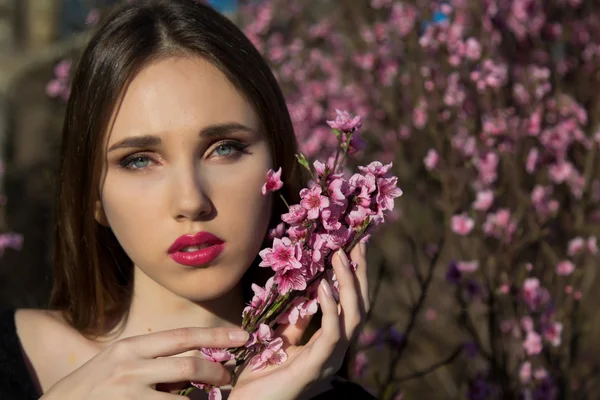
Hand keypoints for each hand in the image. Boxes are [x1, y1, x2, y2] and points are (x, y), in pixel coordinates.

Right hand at [41, 327, 249, 399]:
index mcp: (131, 347)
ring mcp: (128, 393)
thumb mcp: (119, 361)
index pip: (182, 336)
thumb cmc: (92, 386)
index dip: (215, 334)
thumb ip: (152, 358)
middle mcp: (130, 366)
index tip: (242, 336)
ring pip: (182, 397)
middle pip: (189, 364)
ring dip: (203, 399)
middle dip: (216, 371)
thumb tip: (193, 361)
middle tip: (228, 377)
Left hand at [229, 243, 368, 399]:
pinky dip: (331, 308)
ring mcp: (330, 360)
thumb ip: (296, 322)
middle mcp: (336, 352)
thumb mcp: (281, 341)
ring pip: (353, 317)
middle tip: (357, 243)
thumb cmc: (261, 378)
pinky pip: (332, 333)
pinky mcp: (317, 367)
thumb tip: (305, 296)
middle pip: (359, 307)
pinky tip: (324, 286)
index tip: (352, 248)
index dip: (354, 278)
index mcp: (330, 345)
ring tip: (341, 256)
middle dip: (359, 274)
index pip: (350, 306)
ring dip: (348, 284)